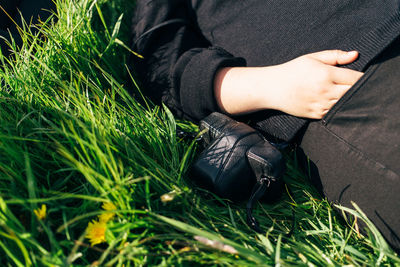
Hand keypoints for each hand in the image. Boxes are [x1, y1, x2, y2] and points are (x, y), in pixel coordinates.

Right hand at [214, 50, 362, 118]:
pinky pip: (334, 113)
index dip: (362, 78)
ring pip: (346, 105)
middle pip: (353, 93)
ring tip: (345, 94)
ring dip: (349, 101)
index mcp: (325, 74)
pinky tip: (336, 103)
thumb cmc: (292, 70)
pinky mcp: (316, 115)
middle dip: (358, 90)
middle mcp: (325, 91)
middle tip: (355, 87)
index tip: (361, 77)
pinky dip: (339, 108)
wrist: (272, 89)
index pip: (355, 78)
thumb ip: (335, 56)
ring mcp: (320, 105)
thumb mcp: (312, 58)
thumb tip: (355, 55)